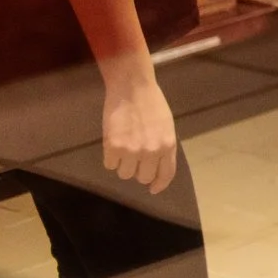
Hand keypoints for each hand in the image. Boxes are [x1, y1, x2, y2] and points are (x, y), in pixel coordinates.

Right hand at [102, 74, 177, 193]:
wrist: (132, 88)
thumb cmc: (152, 104)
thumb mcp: (166, 127)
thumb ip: (163, 147)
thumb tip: (156, 167)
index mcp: (168, 145)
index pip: (165, 174)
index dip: (158, 184)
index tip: (153, 189)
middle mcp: (151, 151)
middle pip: (142, 178)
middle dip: (138, 171)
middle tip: (134, 158)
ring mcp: (131, 150)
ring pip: (124, 174)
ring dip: (123, 164)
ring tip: (124, 146)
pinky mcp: (112, 147)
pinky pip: (109, 165)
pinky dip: (110, 158)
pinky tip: (113, 143)